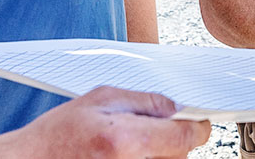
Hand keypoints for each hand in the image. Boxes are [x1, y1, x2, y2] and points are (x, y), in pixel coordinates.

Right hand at [0, 86, 209, 158]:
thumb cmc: (57, 137)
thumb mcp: (98, 100)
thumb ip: (143, 101)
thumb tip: (176, 107)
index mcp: (124, 140)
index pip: (186, 136)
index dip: (196, 126)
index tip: (197, 122)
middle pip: (180, 155)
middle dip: (172, 141)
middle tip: (148, 133)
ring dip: (160, 155)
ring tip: (128, 148)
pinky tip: (124, 156)